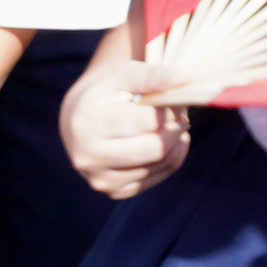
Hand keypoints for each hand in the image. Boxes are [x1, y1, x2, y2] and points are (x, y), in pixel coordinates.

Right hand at [59, 58, 191, 199]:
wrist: (78, 122)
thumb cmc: (106, 93)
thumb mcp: (124, 75)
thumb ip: (153, 75)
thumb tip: (188, 77)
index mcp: (87, 122)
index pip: (149, 120)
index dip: (172, 108)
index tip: (176, 98)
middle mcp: (88, 156)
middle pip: (157, 148)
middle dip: (177, 128)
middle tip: (182, 115)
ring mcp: (99, 178)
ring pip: (162, 164)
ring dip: (177, 142)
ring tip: (173, 125)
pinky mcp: (113, 191)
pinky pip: (157, 177)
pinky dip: (170, 159)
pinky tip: (167, 142)